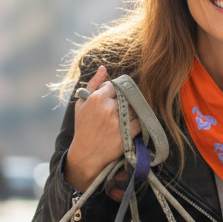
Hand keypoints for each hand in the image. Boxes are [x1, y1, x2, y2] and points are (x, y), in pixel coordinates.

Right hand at [64, 65, 141, 191]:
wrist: (87, 154)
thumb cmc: (83, 127)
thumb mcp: (82, 104)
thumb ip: (93, 83)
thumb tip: (103, 67)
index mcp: (97, 98)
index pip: (114, 86)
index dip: (114, 93)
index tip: (110, 101)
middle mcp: (109, 107)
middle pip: (126, 96)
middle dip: (123, 102)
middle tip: (117, 111)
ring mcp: (120, 121)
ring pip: (134, 107)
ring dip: (131, 111)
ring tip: (122, 119)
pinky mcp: (128, 133)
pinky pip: (140, 121)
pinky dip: (137, 121)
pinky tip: (129, 125)